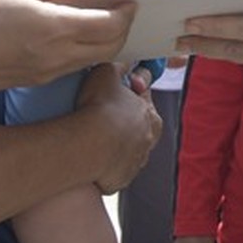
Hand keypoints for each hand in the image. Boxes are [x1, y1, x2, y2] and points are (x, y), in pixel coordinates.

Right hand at [0, 0, 135, 95]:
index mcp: (56, 28)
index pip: (110, 25)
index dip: (126, 11)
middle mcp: (61, 54)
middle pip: (113, 46)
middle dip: (124, 27)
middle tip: (121, 8)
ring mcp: (54, 71)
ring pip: (99, 58)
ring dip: (109, 39)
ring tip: (102, 16)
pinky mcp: (44, 80)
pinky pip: (79, 64)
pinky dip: (90, 48)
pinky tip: (78, 31)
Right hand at [75, 63, 161, 193]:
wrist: (90, 146)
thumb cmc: (101, 108)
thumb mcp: (108, 73)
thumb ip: (118, 67)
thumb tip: (123, 62)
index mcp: (152, 117)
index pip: (143, 100)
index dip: (128, 93)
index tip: (115, 91)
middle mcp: (148, 142)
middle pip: (136, 128)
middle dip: (121, 121)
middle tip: (101, 114)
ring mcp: (134, 163)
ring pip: (125, 150)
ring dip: (113, 144)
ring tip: (92, 137)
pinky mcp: (119, 180)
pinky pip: (111, 169)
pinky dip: (103, 163)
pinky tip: (90, 154)